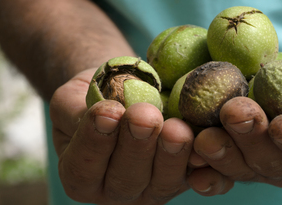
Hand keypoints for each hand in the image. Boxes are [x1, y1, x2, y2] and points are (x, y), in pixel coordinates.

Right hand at [50, 69, 233, 203]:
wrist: (128, 91)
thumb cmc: (97, 95)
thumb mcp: (73, 96)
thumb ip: (76, 108)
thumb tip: (106, 110)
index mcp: (82, 174)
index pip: (84, 166)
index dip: (96, 140)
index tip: (108, 110)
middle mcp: (116, 189)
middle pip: (127, 180)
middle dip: (138, 146)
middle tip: (145, 116)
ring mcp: (154, 189)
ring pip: (164, 182)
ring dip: (172, 155)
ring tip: (177, 128)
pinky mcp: (186, 179)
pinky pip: (202, 180)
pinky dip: (208, 168)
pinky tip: (209, 146)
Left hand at [188, 51, 281, 187]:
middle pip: (268, 159)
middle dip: (249, 137)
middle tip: (234, 113)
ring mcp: (258, 165)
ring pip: (238, 166)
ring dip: (219, 151)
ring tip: (203, 135)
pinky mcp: (234, 158)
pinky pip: (216, 168)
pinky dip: (202, 167)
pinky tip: (187, 159)